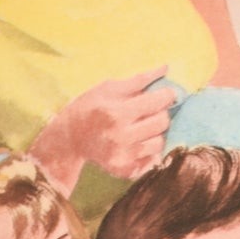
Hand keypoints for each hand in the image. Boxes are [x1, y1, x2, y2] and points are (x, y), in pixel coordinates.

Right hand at [30, 68, 174, 192]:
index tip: (167, 93)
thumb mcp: (109, 88)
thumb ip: (139, 80)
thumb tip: (165, 68)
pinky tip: (138, 142)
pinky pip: (151, 161)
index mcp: (117, 113)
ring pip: (159, 143)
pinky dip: (149, 151)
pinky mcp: (125, 170)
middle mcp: (121, 137)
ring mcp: (124, 157)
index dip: (168, 95)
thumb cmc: (90, 107)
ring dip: (156, 133)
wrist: (71, 136)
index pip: (158, 103)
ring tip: (144, 127)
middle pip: (162, 123)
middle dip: (162, 113)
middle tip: (153, 110)